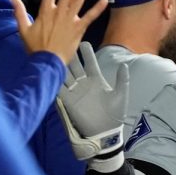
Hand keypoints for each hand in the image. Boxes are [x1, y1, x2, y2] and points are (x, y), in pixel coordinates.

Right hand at [13, 0, 107, 63]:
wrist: (47, 62)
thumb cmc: (35, 47)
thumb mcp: (23, 30)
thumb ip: (19, 14)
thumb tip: (13, 0)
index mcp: (45, 12)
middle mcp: (59, 13)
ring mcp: (70, 20)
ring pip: (78, 0)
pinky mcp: (79, 29)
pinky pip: (90, 17)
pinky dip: (97, 9)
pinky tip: (104, 0)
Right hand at [57, 42, 128, 159]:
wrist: (106, 132)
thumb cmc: (115, 114)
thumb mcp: (121, 95)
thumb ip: (122, 80)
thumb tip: (124, 65)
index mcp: (97, 80)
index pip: (90, 62)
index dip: (86, 52)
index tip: (83, 42)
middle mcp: (84, 83)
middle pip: (75, 64)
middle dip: (71, 54)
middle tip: (65, 42)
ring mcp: (75, 91)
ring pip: (66, 74)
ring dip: (61, 64)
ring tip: (56, 53)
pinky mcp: (68, 101)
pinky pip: (59, 88)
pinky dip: (55, 80)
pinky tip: (51, 71)